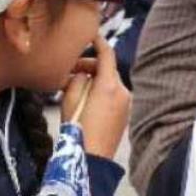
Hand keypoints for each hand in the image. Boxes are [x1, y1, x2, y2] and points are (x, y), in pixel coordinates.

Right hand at [61, 36, 129, 158]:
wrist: (92, 160)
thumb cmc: (77, 130)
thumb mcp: (69, 99)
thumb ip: (77, 79)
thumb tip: (82, 73)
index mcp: (109, 86)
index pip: (107, 54)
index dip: (98, 41)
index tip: (91, 34)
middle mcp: (122, 91)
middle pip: (107, 69)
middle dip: (89, 66)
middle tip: (69, 71)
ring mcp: (126, 104)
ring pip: (109, 82)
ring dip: (94, 80)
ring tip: (74, 89)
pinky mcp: (125, 114)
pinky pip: (113, 96)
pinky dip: (100, 92)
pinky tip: (85, 102)